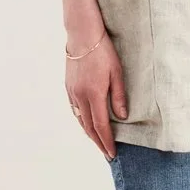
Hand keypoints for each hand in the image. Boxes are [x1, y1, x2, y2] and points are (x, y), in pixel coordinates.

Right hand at [65, 29, 127, 157]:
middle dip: (98, 142)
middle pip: (89, 127)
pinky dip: (82, 121)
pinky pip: (75, 111)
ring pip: (80, 120)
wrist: (82, 35)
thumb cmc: (103, 51)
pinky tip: (87, 124)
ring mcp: (72, 92)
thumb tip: (122, 117)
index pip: (101, 126)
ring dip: (89, 134)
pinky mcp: (68, 87)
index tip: (112, 153)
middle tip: (107, 153)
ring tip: (99, 142)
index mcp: (94, 94)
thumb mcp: (117, 72)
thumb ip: (119, 96)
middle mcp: (80, 96)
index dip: (107, 141)